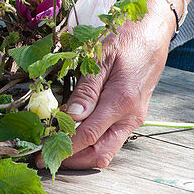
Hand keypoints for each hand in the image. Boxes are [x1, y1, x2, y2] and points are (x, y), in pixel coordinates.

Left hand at [57, 0, 175, 168]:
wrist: (152, 33)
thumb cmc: (125, 39)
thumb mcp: (100, 57)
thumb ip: (87, 89)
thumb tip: (71, 116)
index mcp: (122, 101)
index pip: (88, 135)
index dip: (63, 148)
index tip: (40, 154)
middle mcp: (131, 116)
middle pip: (100, 154)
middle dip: (71, 160)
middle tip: (43, 157)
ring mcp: (134, 118)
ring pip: (107, 150)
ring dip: (81, 155)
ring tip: (54, 149)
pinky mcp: (133, 116)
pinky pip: (111, 139)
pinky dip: (91, 144)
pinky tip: (73, 136)